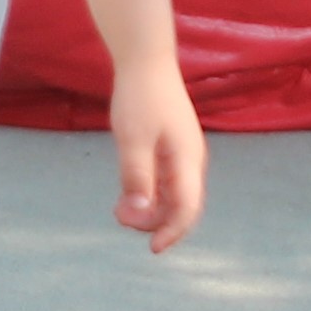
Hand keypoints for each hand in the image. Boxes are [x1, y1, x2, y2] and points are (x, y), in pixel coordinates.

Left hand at [108, 59, 206, 253]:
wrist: (146, 61)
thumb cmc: (140, 97)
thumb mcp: (133, 138)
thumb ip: (137, 176)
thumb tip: (140, 213)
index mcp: (187, 160)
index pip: (187, 208)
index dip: (172, 232)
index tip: (153, 248)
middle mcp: (190, 162)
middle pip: (181, 206)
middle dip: (156, 222)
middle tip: (122, 219)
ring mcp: (182, 155)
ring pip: (172, 195)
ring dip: (151, 209)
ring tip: (120, 210)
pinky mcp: (172, 148)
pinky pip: (165, 181)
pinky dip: (149, 193)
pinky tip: (128, 195)